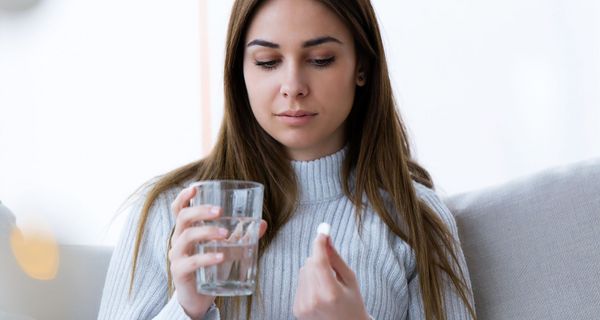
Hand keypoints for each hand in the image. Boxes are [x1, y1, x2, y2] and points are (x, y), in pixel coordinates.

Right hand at [169, 186, 266, 318]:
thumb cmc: (209, 267)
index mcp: (186, 231)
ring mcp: (177, 256)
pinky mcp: (180, 272)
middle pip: (183, 218)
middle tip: (220, 210)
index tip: (196, 188)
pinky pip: (191, 262)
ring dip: (207, 232)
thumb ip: (240, 236)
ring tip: (226, 234)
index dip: (184, 197)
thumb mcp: (225, 248)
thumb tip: (262, 223)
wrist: (198, 298)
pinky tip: (221, 257)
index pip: (179, 210)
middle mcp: (177, 241)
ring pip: (186, 237)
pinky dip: (207, 258)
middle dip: (200, 211)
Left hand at [293, 233, 369, 319]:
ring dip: (313, 270)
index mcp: (331, 293)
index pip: (319, 261)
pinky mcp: (297, 309)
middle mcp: (314, 300)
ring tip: (327, 284)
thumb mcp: (350, 279)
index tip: (322, 231)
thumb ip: (336, 258)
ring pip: (303, 271)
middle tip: (331, 267)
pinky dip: (308, 281)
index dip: (319, 244)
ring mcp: (303, 306)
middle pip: (310, 264)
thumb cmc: (353, 304)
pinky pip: (299, 283)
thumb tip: (326, 238)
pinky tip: (319, 292)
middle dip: (319, 259)